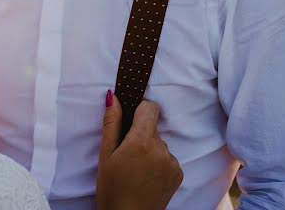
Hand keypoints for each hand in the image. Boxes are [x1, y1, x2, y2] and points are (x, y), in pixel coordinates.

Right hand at [96, 95, 182, 209]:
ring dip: (149, 149)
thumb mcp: (105, 154)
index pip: (149, 108)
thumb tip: (113, 96)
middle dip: (140, 134)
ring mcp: (172, 162)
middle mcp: (161, 149)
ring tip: (135, 169)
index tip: (130, 120)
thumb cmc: (112, 188)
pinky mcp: (178, 173)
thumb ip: (111, 123)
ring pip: (159, 143)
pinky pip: (167, 157)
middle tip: (126, 154)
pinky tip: (146, 177)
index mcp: (141, 141)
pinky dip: (158, 162)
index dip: (139, 110)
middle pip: (152, 128)